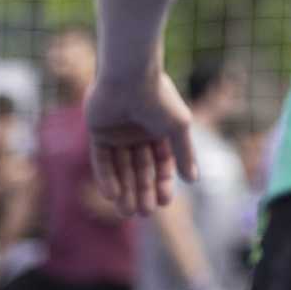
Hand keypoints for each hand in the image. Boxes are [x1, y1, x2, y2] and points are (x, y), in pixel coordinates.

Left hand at [86, 69, 195, 217]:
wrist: (130, 76)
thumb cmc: (159, 98)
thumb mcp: (178, 127)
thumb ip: (184, 153)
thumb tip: (193, 180)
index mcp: (159, 129)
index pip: (162, 162)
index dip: (163, 182)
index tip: (164, 202)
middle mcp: (138, 132)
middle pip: (140, 169)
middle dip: (143, 191)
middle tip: (145, 213)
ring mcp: (117, 133)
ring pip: (121, 168)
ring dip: (125, 190)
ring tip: (128, 212)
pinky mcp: (97, 133)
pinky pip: (101, 161)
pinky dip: (106, 178)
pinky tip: (112, 195)